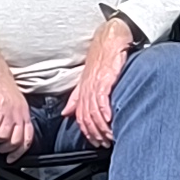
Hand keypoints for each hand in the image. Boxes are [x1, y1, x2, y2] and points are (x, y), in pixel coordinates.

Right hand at [0, 45, 33, 161]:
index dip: (20, 151)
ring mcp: (8, 111)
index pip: (28, 138)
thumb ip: (16, 118)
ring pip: (4, 137)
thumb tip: (11, 135)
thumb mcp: (15, 103)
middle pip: (15, 141)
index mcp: (24, 113)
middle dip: (6, 148)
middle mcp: (18, 113)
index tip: (11, 158)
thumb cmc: (1, 87)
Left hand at [65, 19, 131, 146]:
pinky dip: (105, 111)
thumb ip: (78, 96)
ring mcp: (96, 83)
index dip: (86, 131)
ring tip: (109, 137)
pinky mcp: (106, 78)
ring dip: (101, 127)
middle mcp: (87, 88)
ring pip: (93, 111)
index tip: (94, 141)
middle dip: (94, 133)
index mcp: (83, 89)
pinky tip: (109, 121)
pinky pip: (102, 98)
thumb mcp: (88, 77)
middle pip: (86, 116)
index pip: (80, 116)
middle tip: (102, 143)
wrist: (112, 35)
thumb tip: (67, 112)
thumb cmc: (103, 54)